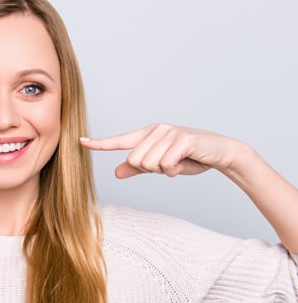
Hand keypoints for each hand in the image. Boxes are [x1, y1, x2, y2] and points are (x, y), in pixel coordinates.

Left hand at [80, 123, 242, 178]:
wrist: (220, 153)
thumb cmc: (189, 158)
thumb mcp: (161, 165)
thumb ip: (138, 169)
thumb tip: (116, 172)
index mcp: (147, 134)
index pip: (119, 140)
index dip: (100, 143)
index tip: (81, 141)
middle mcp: (156, 130)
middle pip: (135, 161)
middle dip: (150, 170)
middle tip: (168, 165)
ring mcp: (169, 133)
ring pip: (149, 164)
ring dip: (164, 170)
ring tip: (177, 163)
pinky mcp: (182, 139)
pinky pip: (166, 164)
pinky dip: (175, 170)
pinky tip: (184, 163)